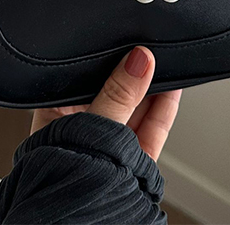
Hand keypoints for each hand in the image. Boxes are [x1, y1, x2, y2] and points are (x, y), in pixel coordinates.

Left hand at [30, 47, 180, 160]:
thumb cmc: (61, 186)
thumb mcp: (92, 127)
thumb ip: (118, 94)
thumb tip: (138, 60)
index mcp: (56, 116)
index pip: (85, 77)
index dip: (107, 59)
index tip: (129, 42)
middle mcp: (82, 131)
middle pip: (113, 92)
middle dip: (133, 72)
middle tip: (150, 47)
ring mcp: (108, 148)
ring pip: (135, 109)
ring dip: (151, 87)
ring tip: (165, 61)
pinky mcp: (132, 163)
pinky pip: (149, 129)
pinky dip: (163, 109)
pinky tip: (172, 88)